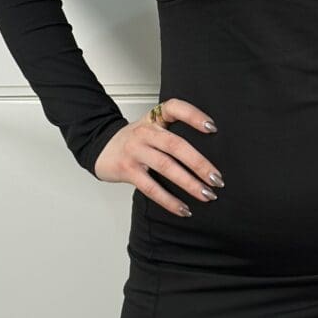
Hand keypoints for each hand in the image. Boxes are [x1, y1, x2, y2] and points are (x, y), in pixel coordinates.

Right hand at [93, 99, 223, 215]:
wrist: (100, 149)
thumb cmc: (134, 141)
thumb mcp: (151, 128)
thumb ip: (172, 132)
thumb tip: (208, 157)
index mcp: (153, 118)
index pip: (174, 108)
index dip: (194, 116)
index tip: (213, 128)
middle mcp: (144, 132)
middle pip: (175, 145)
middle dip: (199, 163)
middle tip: (217, 179)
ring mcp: (135, 151)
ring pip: (166, 167)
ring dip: (190, 183)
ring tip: (207, 195)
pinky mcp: (127, 170)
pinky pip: (151, 188)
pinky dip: (169, 201)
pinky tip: (183, 209)